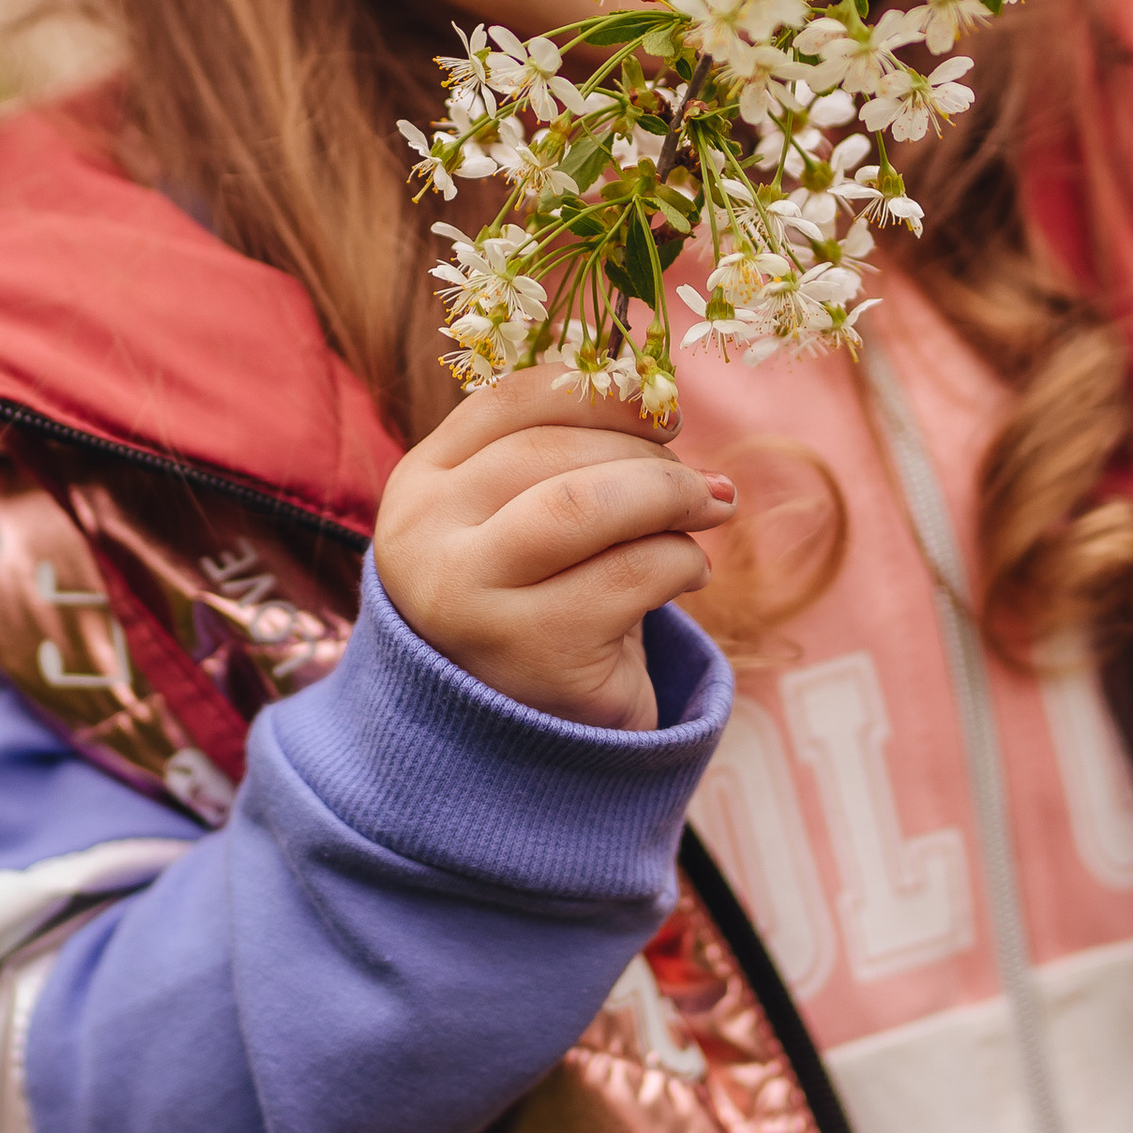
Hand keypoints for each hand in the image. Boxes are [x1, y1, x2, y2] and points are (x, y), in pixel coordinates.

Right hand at [373, 362, 736, 731]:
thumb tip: (661, 395)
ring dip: (673, 496)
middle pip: (555, 450)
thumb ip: (568, 454)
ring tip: (714, 508)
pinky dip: (684, 562)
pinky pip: (634, 573)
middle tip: (702, 481)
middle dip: (649, 455)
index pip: (509, 402)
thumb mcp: (524, 518)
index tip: (662, 410)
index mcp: (419, 486)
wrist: (525, 741)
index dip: (599, 392)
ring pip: (589, 504)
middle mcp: (424, 539)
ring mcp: (469, 600)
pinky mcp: (531, 652)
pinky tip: (692, 576)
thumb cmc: (539, 603)